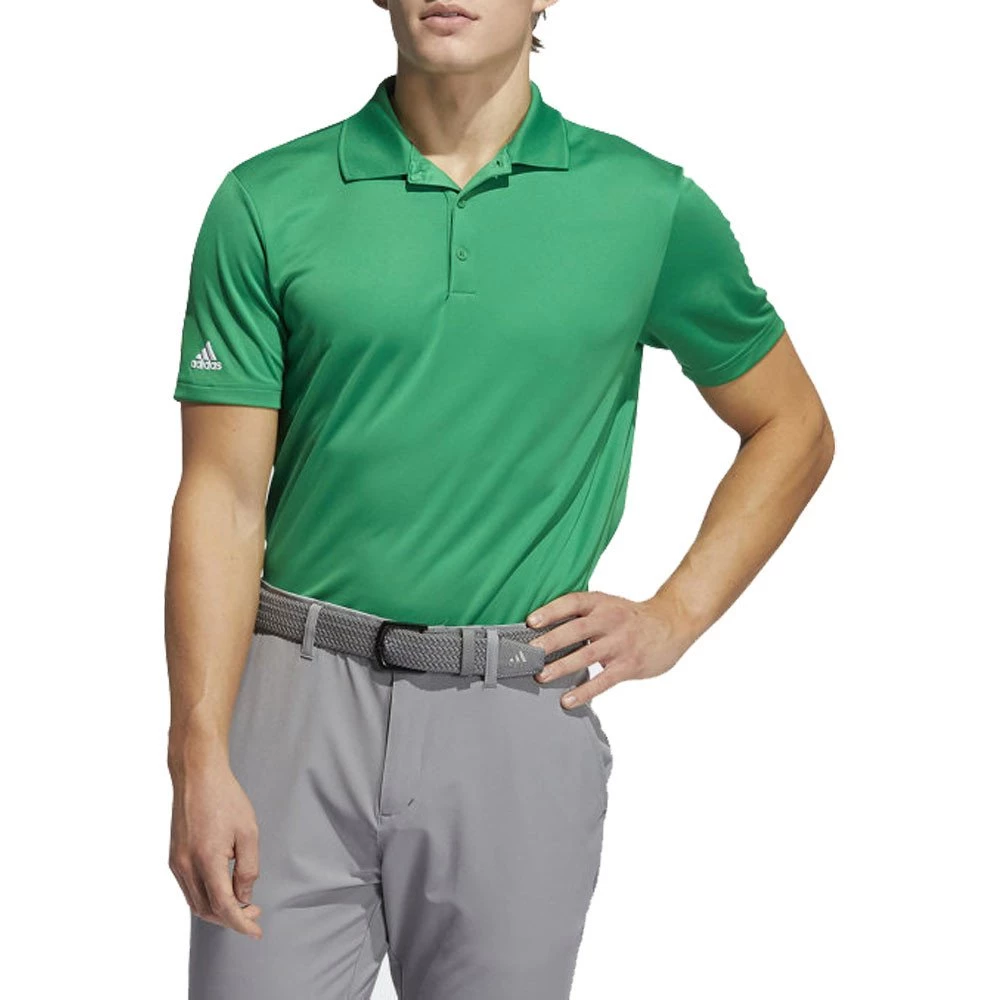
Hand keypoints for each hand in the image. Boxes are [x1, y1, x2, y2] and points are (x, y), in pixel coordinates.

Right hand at [168, 757, 262, 938]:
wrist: (197, 776)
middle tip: (254, 912)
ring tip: (241, 902)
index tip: (256, 931)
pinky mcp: (173, 858)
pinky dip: (206, 897)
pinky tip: (223, 889)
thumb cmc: (226, 798)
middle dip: (231, 918)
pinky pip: (188, 889)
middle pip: (207, 910)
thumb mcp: (249, 832)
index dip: (241, 924)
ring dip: (218, 910)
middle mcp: (186, 866)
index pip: (224, 907)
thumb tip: (243, 897)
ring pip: (195, 903)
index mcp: (206, 860)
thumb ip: (248, 869)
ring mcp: (176, 863)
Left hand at [525, 590, 693, 707]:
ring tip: (541, 677)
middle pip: (576, 629)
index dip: (551, 611)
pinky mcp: (629, 664)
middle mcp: (610, 620)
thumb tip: (544, 630)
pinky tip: (568, 700)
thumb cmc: (631, 617)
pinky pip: (604, 680)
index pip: (573, 602)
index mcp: (601, 603)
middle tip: (530, 653)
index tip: (530, 622)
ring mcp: (620, 643)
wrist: (672, 623)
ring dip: (562, 666)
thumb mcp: (608, 605)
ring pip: (587, 655)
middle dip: (551, 641)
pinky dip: (585, 691)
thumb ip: (582, 615)